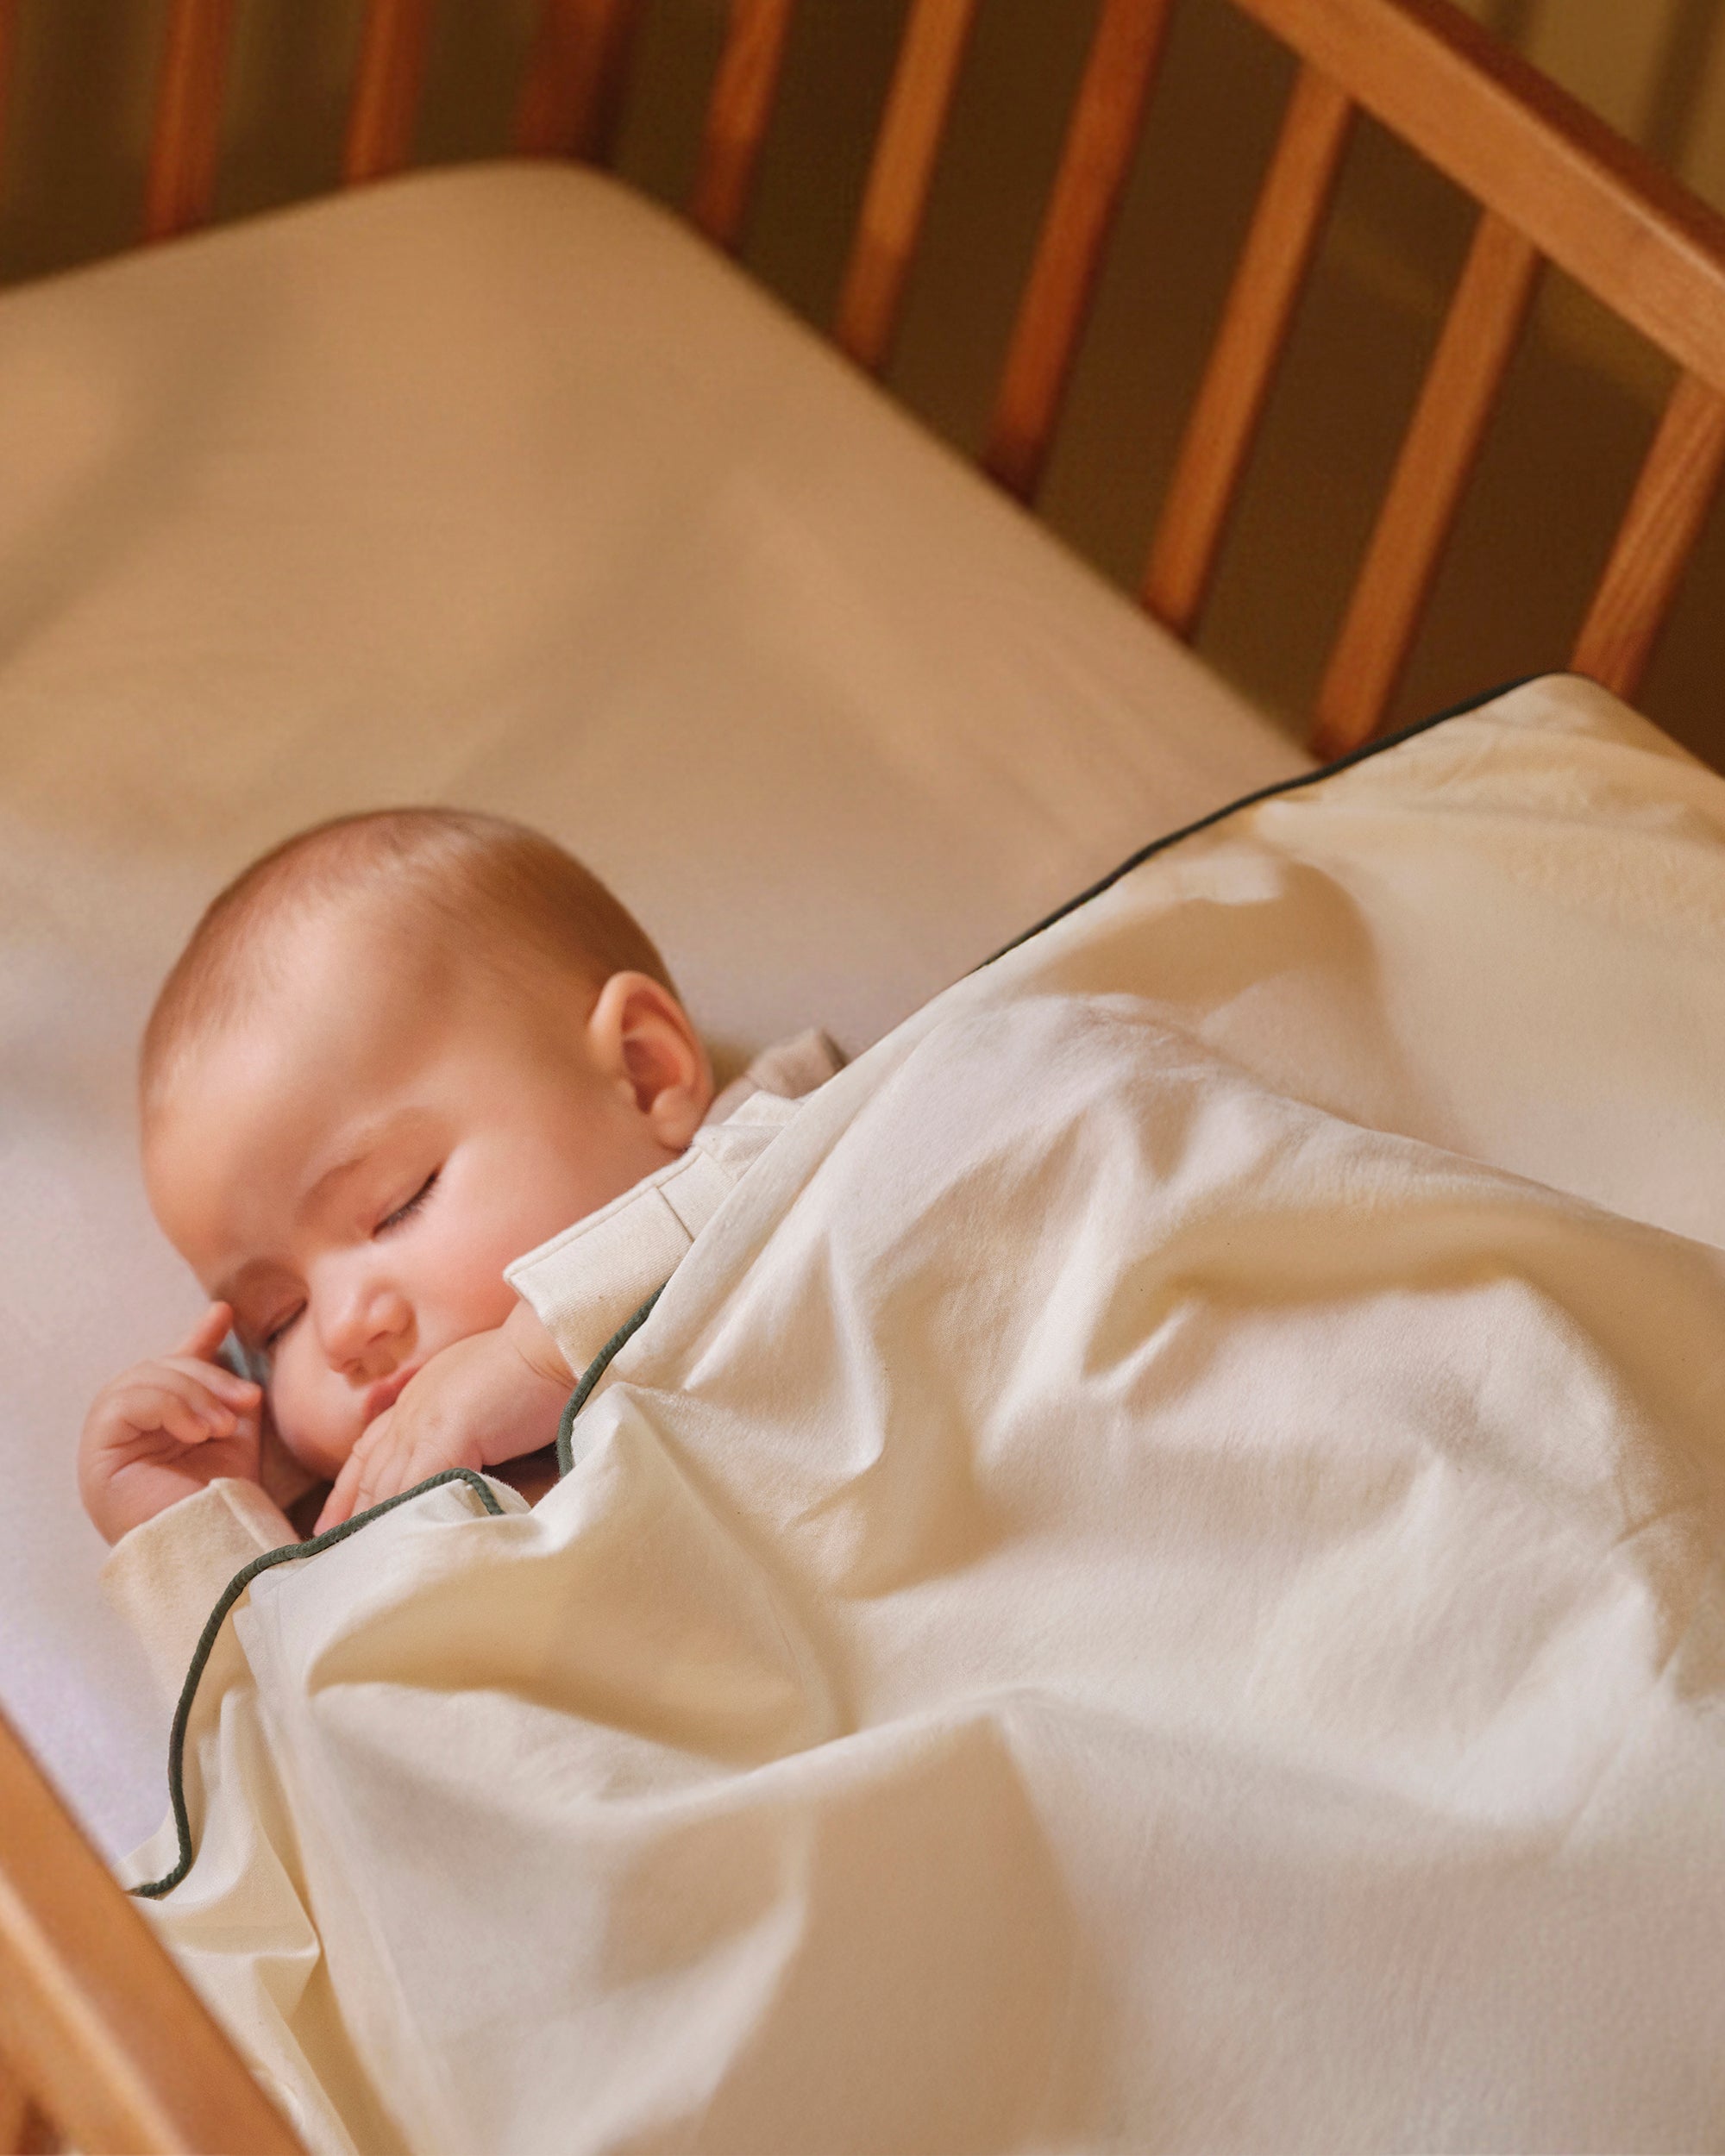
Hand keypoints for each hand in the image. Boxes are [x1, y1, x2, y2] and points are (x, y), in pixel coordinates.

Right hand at [79, 1303, 264, 1544]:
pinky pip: (125, 1402)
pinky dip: (167, 1406)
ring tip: (222, 1425)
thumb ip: (225, 1388)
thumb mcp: (235, 1431)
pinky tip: (196, 1430)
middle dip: (208, 1376)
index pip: (171, 1371)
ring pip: (142, 1379)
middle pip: (160, 1369)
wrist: (215, 1549)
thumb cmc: (227, 1501)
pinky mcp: (97, 1451)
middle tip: (247, 1399)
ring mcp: (108, 1440)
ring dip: (192, 1393)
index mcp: (161, 1427)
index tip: (223, 1313)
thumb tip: (221, 1322)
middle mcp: (130, 1431)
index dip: (196, 1340)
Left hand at [314, 1304, 572, 1533]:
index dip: (347, 1489)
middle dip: (349, 1515)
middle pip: (369, 1473)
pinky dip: (406, 1519)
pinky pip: (417, 1489)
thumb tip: (463, 1460)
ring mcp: (424, 1423)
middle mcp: (411, 1411)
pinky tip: (403, 1548)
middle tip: (330, 1552)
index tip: (332, 1521)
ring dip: (373, 1524)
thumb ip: (462, 1427)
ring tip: (361, 1563)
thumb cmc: (533, 1366)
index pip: (368, 1451)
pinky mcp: (448, 1437)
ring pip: (386, 1485)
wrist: (552, 1342)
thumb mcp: (482, 1396)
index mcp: (417, 1399)